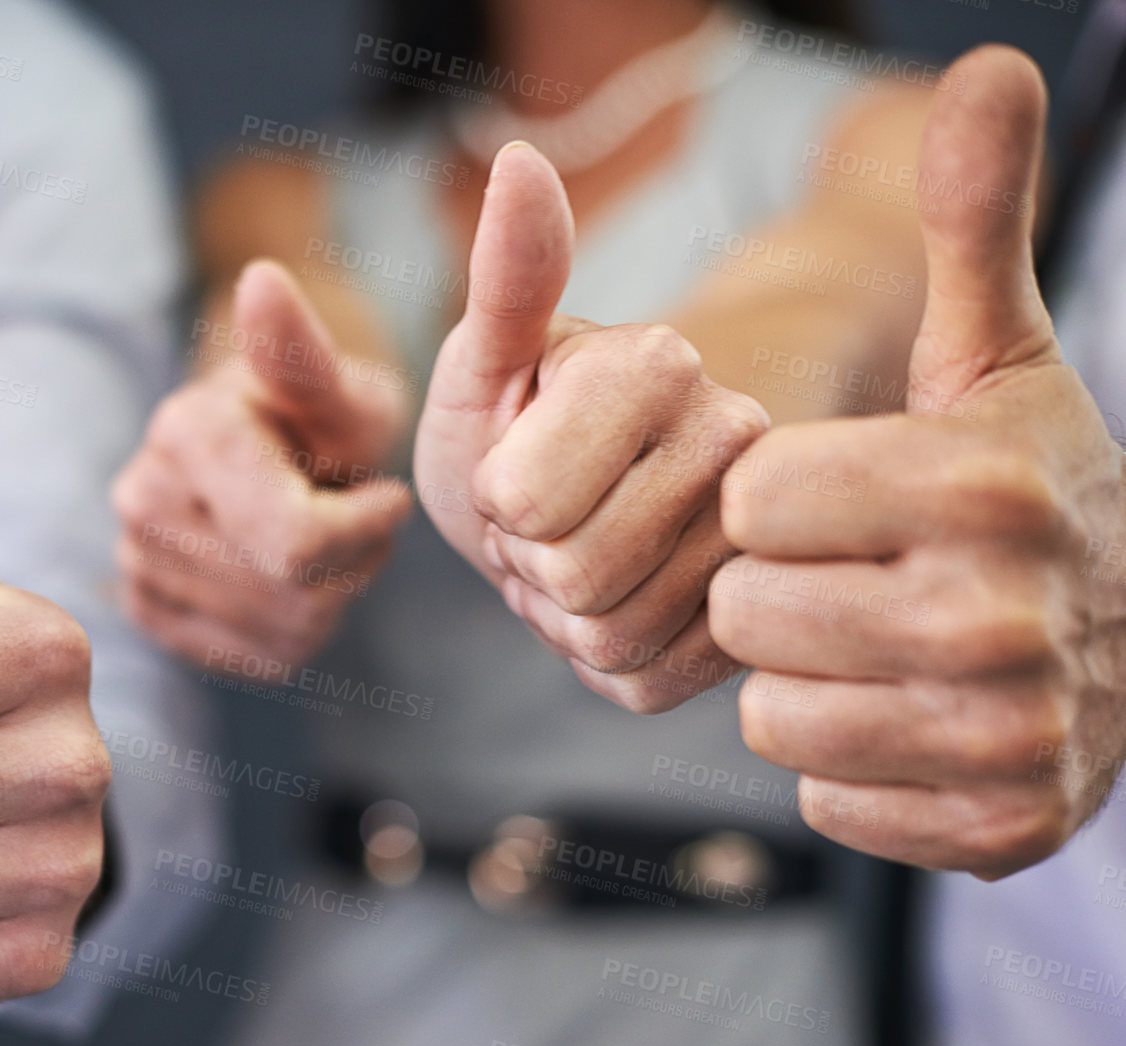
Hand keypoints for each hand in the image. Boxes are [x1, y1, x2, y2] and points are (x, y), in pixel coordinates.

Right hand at [112, 260, 411, 675]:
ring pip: (281, 629)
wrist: (270, 448)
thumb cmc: (323, 414)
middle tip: (357, 516)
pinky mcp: (149, 612)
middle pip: (293, 592)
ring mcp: (135, 561)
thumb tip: (261, 279)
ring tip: (324, 538)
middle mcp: (141, 497)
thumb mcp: (339, 384)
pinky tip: (294, 577)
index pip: (297, 543)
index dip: (367, 534)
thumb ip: (304, 351)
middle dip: (353, 563)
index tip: (389, 497)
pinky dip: (296, 628)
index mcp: (185, 431)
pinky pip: (256, 658)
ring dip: (331, 595)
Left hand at [414, 143, 769, 712]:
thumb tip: (518, 162)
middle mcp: (738, 437)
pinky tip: (615, 603)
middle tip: (541, 523)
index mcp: (661, 362)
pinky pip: (645, 683)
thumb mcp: (483, 357)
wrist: (573, 504)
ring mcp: (762, 536)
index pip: (528, 501)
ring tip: (574, 556)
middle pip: (578, 577)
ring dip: (561, 615)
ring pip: (614, 637)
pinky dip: (601, 659)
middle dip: (527, 562)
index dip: (495, 503)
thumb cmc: (508, 421)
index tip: (513, 466)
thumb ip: (507, 278)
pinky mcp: (755, 622)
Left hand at [709, 47, 1125, 877]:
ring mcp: (1006, 736)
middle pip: (748, 613)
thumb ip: (972, 222)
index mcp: (983, 483)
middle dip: (779, 591)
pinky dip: (849, 763)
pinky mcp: (998, 829)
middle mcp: (1003, 615)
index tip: (839, 494)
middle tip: (858, 577)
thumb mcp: (1001, 355)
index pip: (749, 500)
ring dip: (806, 678)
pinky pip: (822, 799)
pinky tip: (910, 718)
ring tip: (882, 643)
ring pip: (774, 715)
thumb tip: (988, 66)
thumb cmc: (1024, 483)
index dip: (774, 496)